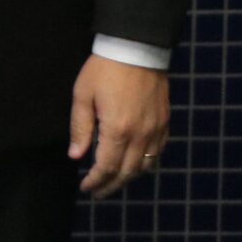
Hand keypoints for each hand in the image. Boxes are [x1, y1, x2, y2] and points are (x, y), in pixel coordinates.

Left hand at [70, 55, 168, 198]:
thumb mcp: (83, 95)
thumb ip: (80, 128)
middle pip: (127, 172)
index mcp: (118, 130)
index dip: (95, 181)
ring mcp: (156, 130)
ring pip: (145, 166)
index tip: (85, 188)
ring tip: (113, 181)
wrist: (137, 49)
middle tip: (98, 192)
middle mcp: (141, 135)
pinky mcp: (165, 122)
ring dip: (128, 178)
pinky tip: (134, 164)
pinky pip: (158, 152)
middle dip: (111, 186)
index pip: (107, 167)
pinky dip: (145, 164)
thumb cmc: (104, 70)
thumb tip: (76, 156)